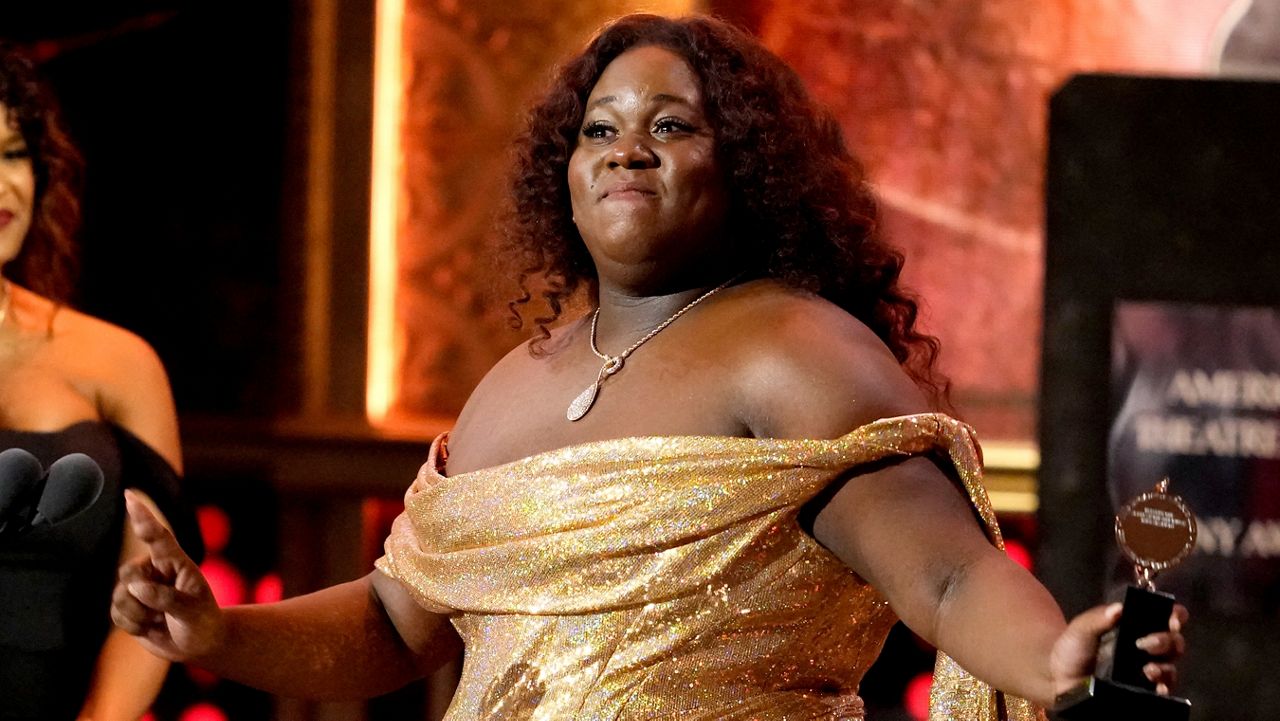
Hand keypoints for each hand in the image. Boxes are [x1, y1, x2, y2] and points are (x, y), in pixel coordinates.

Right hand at [110, 490, 224, 661]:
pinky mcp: (128, 607)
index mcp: (176, 563)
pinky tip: (151, 627)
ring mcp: (140, 588)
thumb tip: (135, 587)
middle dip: (141, 595)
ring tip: (161, 619)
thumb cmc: (203, 622)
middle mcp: (155, 571)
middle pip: (129, 571)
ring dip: (140, 615)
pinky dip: (133, 626)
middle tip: (163, 610)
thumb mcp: (194, 611)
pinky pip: (116, 614)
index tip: (130, 496)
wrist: (198, 644)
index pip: (158, 537)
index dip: (143, 517)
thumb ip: (168, 598)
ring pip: (120, 596)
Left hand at [1049, 602, 1188, 697]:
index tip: (1173, 618)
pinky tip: (1157, 687)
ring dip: (1165, 667)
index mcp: (1136, 626)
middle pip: (1174, 642)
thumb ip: (1097, 619)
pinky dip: (1164, 688)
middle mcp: (1147, 648)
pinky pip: (1163, 690)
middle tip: (1147, 643)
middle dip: (1167, 641)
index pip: (1166, 616)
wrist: (1059, 679)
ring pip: (1171, 667)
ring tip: (1149, 669)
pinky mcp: (1144, 691)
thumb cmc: (1072, 649)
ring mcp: (1147, 671)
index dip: (1176, 615)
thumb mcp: (1081, 630)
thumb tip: (1118, 608)